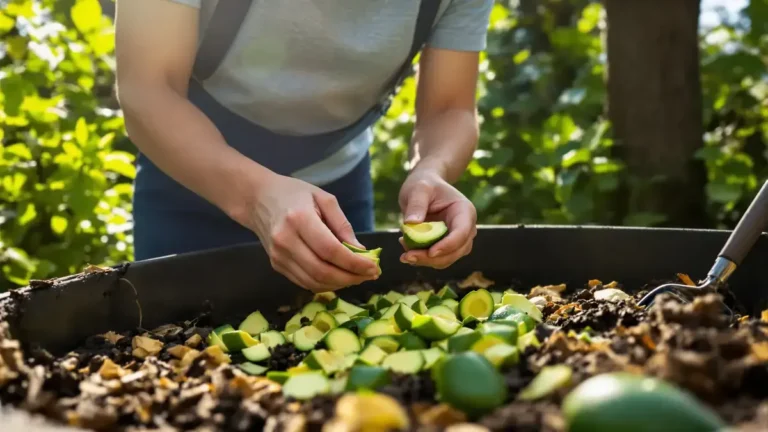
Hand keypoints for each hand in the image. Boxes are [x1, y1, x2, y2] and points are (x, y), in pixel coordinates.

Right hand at [243, 173, 379, 291]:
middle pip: (322, 271)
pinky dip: (325, 284)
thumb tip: (361, 251)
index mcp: (299, 219)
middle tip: (369, 275)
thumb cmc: (294, 194)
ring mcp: (278, 256)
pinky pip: (304, 282)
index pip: (330, 251)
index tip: (373, 267)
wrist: (258, 199)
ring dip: (340, 284)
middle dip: (350, 278)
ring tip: (357, 277)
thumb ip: (343, 225)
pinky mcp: (276, 265)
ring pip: (314, 281)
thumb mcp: (323, 198)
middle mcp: (286, 240)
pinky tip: (339, 277)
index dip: (354, 263)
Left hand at [398, 168, 476, 268]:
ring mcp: (457, 240)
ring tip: (403, 248)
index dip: (448, 245)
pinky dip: (421, 258)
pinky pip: (436, 259)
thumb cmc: (424, 184)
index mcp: (465, 211)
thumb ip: (416, 204)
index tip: (430, 253)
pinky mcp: (446, 247)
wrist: (424, 186)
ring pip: (445, 260)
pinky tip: (406, 248)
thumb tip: (411, 224)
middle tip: (406, 256)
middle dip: (431, 258)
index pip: (461, 233)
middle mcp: (466, 228)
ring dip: (424, 260)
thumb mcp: (418, 189)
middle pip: (455, 251)